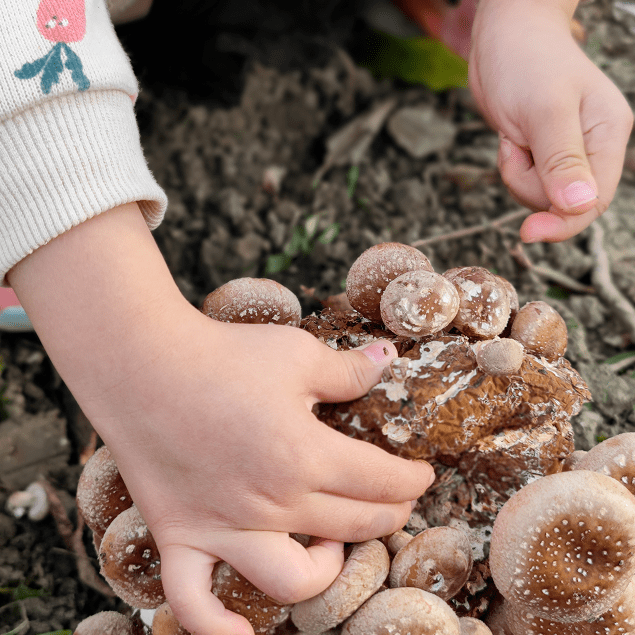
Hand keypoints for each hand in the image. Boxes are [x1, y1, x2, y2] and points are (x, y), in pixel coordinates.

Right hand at [8, 203, 434, 634]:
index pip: (381, 481)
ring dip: (326, 571)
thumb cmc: (224, 354)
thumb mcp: (296, 353)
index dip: (412, 480)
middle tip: (393, 501)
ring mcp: (222, 527)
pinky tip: (240, 633)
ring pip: (290, 581)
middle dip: (388, 516)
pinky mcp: (179, 534)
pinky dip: (216, 627)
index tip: (420, 474)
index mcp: (304, 455)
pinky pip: (192, 602)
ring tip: (331, 546)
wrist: (143, 362)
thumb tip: (386, 359)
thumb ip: (346, 369)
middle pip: (352, 526)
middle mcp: (270, 503)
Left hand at [469, 0, 632, 241]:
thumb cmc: (526, 61)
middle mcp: (592, 148)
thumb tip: (579, 206)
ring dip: (517, 174)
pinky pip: (524, 182)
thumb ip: (562, 160)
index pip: (594, 201)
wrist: (503, 38)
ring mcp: (566, 153)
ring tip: (515, 136)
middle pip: (562, 203)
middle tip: (518, 149)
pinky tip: (511, 138)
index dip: (564, 223)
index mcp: (608, 135)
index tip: (528, 232)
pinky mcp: (542, 154)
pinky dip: (511, 168)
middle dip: (531, 185)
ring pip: (539, 195)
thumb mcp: (544, 111)